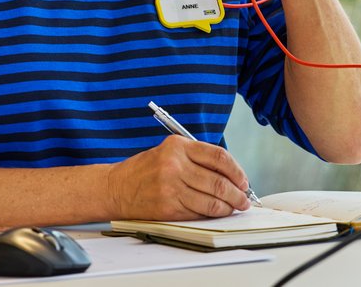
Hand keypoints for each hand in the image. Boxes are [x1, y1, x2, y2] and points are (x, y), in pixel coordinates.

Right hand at [105, 137, 251, 219]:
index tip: (243, 180)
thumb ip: (196, 158)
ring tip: (235, 207)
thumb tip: (230, 175)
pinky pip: (198, 212)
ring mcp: (171, 187)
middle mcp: (175, 164)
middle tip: (244, 199)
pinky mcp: (168, 207)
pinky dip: (212, 214)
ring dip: (228, 206)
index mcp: (178, 146)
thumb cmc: (145, 170)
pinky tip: (218, 213)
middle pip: (218, 181)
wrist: (116, 188)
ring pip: (211, 200)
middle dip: (237, 193)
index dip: (236, 170)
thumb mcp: (169, 152)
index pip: (218, 157)